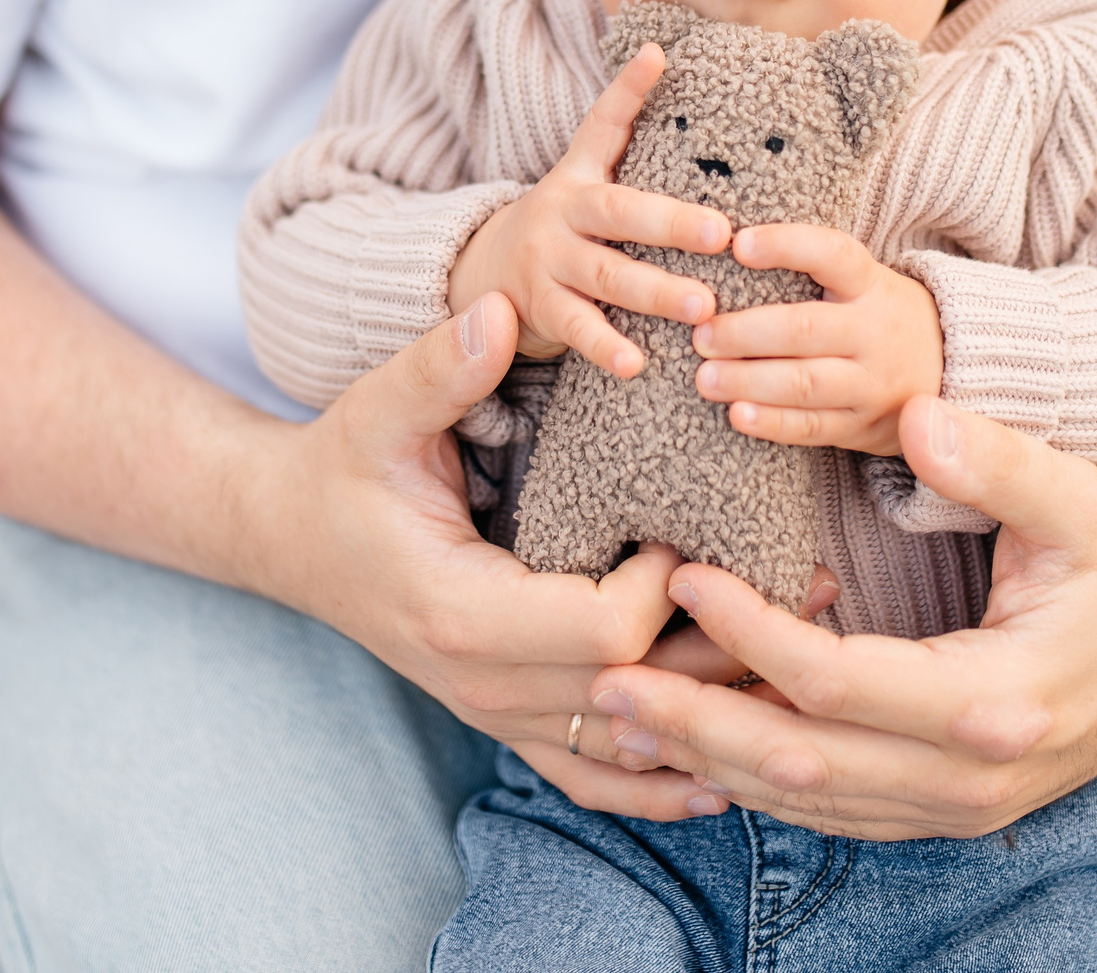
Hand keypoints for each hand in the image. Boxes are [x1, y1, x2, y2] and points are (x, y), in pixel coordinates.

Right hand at [263, 290, 751, 818]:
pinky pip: (589, 776)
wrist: (289, 536)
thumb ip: (443, 367)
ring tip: (801, 678)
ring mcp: (493, 713)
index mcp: (460, 613)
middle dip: (724, 648)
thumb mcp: (380, 411)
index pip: (603, 628)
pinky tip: (722, 778)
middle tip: (807, 595)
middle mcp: (481, 683)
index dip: (669, 585)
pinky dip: (657, 784)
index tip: (696, 530)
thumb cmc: (342, 469)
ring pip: (626, 745)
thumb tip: (498, 311)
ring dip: (713, 718)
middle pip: (635, 694)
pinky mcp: (503, 718)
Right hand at [446, 43, 730, 375]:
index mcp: (580, 175)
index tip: (658, 56)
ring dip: (656, 292)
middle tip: (724, 234)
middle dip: (672, 223)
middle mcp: (561, 212)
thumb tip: (662, 51)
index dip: (627, 89)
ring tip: (704, 306)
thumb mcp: (585, 177)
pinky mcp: (539, 309)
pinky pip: (576, 329)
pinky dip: (606, 346)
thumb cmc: (565, 226)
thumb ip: (623, 131)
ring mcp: (547, 262)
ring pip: (606, 275)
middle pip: (619, 213)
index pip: (603, 124)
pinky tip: (638, 363)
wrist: (483, 276)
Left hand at [582, 397, 1096, 838]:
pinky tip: (695, 745)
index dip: (751, 635)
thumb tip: (920, 415)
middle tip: (604, 676)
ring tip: (621, 712)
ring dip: (709, 760)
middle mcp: (971, 779)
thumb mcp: (1081, 501)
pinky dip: (757, 782)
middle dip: (695, 724)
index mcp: (997, 702)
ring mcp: (957, 810)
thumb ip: (1000, 462)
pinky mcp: (945, 812)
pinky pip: (833, 811)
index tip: (685, 578)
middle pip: (802, 765)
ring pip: (807, 803)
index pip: (837, 681)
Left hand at [690, 225, 942, 457]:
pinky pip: (812, 428)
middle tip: (702, 334)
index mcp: (872, 285)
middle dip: (747, 333)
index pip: (832, 255)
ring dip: (749, 381)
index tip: (740, 244)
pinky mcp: (862, 426)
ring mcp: (871, 384)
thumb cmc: (877, 314)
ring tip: (705, 378)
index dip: (787, 246)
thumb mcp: (864, 282)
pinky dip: (772, 423)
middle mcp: (875, 332)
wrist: (949, 370)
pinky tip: (737, 415)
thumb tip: (731, 245)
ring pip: (805, 383)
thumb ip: (813, 269)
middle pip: (806, 329)